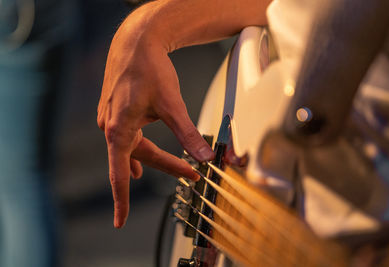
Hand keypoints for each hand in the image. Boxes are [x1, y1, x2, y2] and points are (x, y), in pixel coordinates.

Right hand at [97, 6, 213, 227]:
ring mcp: (111, 118)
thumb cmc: (149, 69)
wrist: (135, 42)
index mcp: (119, 129)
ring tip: (170, 171)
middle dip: (166, 167)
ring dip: (152, 159)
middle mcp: (110, 126)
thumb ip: (187, 134)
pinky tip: (139, 159)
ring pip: (134, 147)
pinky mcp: (116, 111)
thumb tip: (204, 158)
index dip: (121, 200)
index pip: (118, 173)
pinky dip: (139, 148)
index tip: (120, 220)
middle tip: (191, 176)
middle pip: (138, 158)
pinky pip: (127, 137)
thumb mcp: (172, 104)